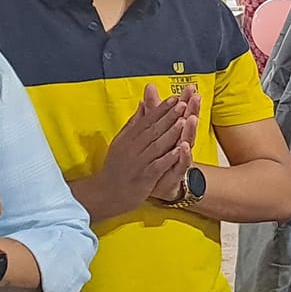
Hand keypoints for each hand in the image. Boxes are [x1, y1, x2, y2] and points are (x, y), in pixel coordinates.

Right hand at [81, 85, 195, 218]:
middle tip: (183, 103)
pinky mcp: (144, 177)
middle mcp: (132, 148)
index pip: (146, 120)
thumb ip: (134, 124)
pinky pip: (158, 165)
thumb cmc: (116, 167)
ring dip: (171, 132)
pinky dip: (170, 157)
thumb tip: (142, 104)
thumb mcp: (121, 141)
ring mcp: (138, 162)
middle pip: (153, 129)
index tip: (174, 98)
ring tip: (184, 120)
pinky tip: (181, 149)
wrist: (106, 193)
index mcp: (128, 138)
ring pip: (157, 145)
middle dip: (169, 116)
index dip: (161, 109)